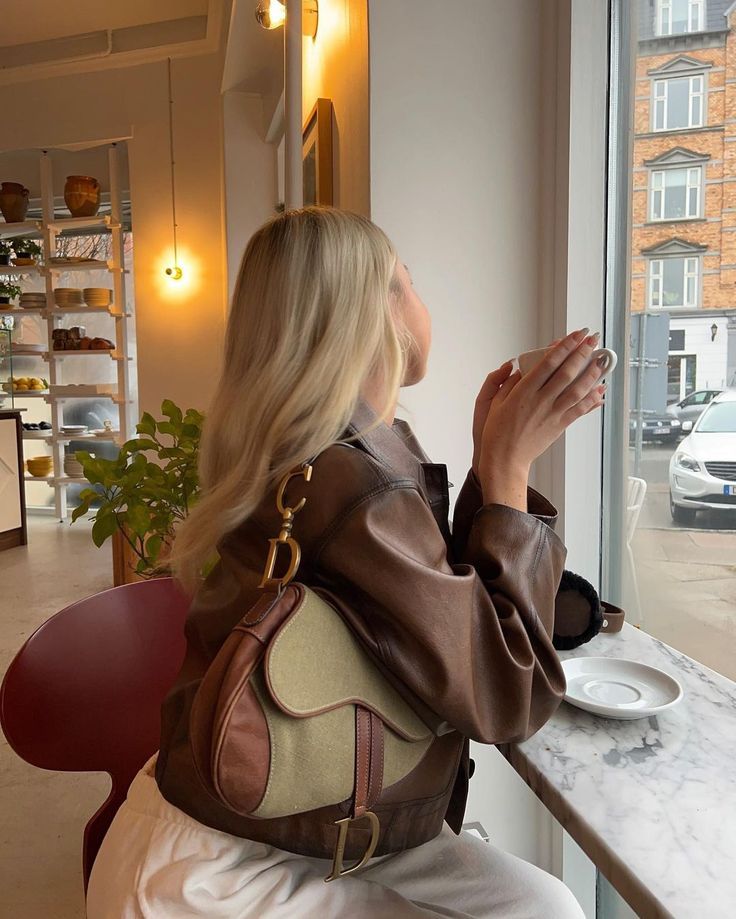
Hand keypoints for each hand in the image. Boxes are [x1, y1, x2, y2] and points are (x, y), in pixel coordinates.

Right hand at [475, 329, 606, 509]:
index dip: (564, 346)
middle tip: (593, 339)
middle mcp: (540, 400)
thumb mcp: (495, 402)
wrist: (505, 459)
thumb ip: (508, 383)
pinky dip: (592, 399)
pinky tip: (600, 390)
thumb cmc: (497, 432)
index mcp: (523, 391)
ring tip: (601, 360)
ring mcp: (552, 413)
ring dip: (592, 373)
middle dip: (582, 353)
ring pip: (577, 389)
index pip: (548, 363)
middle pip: (567, 372)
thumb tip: (520, 368)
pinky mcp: (559, 425)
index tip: (575, 335)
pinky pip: (579, 409)